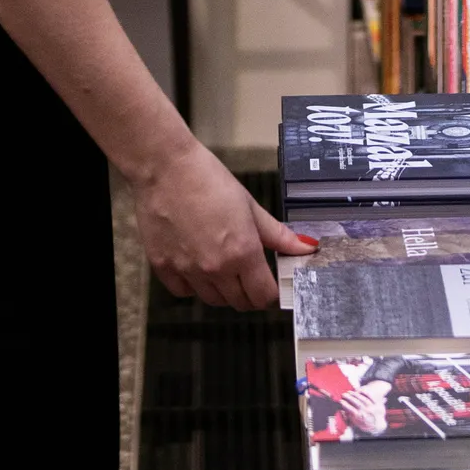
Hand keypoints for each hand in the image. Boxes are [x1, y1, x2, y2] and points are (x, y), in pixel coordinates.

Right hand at [135, 140, 314, 308]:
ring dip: (222, 290)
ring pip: (213, 300)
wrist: (165, 167)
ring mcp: (188, 270)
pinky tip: (196, 264)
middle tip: (248, 272)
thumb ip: (278, 234)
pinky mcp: (163, 267)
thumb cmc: (207, 179)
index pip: (263, 296)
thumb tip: (307, 248)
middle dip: (249, 292)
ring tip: (222, 264)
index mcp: (242, 251)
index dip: (271, 292)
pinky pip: (184, 292)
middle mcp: (215, 268)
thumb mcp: (249, 205)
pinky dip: (192, 285)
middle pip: (240, 302)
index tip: (270, 282)